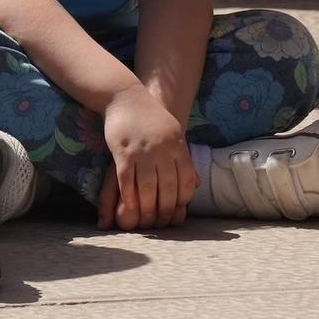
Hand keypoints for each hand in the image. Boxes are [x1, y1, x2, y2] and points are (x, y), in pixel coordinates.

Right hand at [98, 83, 197, 230]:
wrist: (125, 96)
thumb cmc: (151, 116)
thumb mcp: (174, 133)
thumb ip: (184, 157)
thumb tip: (195, 183)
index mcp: (178, 146)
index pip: (186, 180)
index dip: (183, 199)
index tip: (177, 211)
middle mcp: (162, 150)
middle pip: (167, 188)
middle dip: (164, 209)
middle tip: (161, 222)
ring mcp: (142, 151)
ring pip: (147, 188)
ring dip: (147, 208)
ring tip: (145, 221)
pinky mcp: (123, 151)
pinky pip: (127, 180)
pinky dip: (129, 196)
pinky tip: (129, 206)